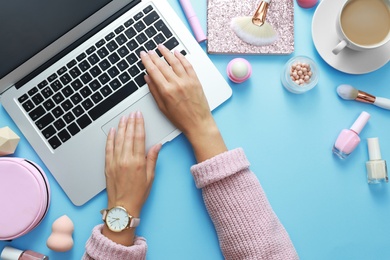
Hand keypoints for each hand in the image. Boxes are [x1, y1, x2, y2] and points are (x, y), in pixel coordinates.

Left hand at [102, 111, 160, 245]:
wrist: (122, 207)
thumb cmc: (138, 194)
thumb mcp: (150, 176)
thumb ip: (152, 159)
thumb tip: (157, 146)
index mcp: (137, 162)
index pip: (139, 138)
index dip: (139, 124)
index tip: (139, 116)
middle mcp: (125, 160)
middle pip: (128, 136)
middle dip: (131, 122)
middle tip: (132, 113)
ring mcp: (115, 162)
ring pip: (118, 140)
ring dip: (121, 127)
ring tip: (123, 118)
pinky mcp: (107, 166)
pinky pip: (108, 148)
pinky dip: (110, 138)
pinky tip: (111, 131)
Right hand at [141, 45, 226, 161]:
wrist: (198, 123)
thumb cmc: (181, 119)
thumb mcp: (162, 107)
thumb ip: (154, 91)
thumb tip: (147, 78)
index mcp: (166, 91)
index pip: (153, 71)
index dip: (147, 61)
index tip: (143, 55)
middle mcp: (177, 83)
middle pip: (163, 65)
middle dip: (154, 56)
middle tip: (149, 50)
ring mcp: (187, 81)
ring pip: (175, 62)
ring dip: (167, 53)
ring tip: (161, 47)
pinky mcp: (195, 80)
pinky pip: (188, 65)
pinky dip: (182, 58)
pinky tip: (177, 53)